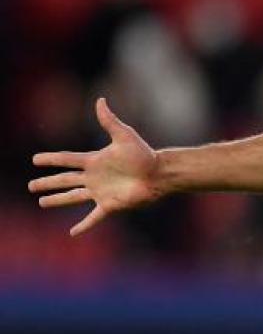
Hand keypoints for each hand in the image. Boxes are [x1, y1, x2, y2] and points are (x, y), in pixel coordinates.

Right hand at [29, 98, 161, 235]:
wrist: (159, 174)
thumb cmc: (144, 155)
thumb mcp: (124, 135)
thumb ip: (109, 120)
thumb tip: (100, 100)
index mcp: (94, 161)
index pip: (66, 159)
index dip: (51, 159)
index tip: (35, 160)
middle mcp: (94, 177)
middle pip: (64, 180)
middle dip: (48, 182)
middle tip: (31, 186)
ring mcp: (100, 192)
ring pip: (73, 197)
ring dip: (57, 200)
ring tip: (42, 202)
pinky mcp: (110, 205)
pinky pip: (94, 217)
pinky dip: (84, 225)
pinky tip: (73, 233)